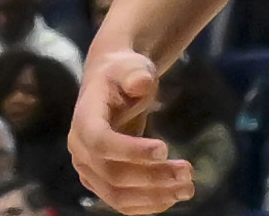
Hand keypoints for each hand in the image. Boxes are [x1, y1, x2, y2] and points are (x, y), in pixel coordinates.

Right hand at [69, 46, 187, 210]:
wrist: (111, 85)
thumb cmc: (122, 74)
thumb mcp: (130, 66)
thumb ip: (135, 73)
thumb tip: (141, 83)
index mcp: (83, 119)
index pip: (100, 142)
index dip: (131, 151)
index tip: (165, 148)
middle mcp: (80, 150)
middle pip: (114, 175)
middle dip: (153, 177)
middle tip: (188, 171)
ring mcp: (89, 170)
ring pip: (118, 196)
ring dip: (154, 197)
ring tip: (187, 188)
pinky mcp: (101, 184)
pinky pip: (122, 203)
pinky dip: (148, 205)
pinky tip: (173, 196)